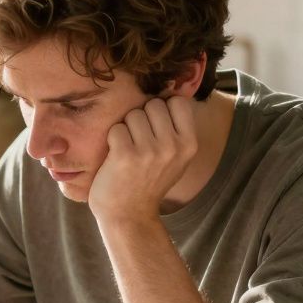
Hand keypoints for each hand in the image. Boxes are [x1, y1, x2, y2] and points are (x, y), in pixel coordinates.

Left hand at [88, 96, 197, 222]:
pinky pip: (116, 128)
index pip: (177, 102)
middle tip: (139, 144)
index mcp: (190, 144)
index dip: (162, 110)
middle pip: (153, 105)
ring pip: (133, 114)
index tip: (156, 130)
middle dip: (142, 119)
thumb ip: (177, 126)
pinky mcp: (125, 155)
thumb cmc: (149, 181)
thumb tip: (175, 86)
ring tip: (129, 152)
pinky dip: (112, 141)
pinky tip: (116, 158)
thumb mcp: (176, 157)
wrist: (129, 216)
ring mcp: (150, 151)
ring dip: (126, 130)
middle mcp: (173, 146)